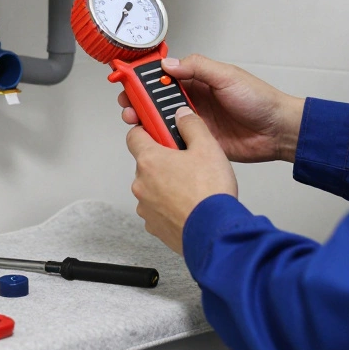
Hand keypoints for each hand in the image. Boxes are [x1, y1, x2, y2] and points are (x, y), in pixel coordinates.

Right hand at [118, 54, 304, 162]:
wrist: (277, 131)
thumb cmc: (259, 100)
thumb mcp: (227, 76)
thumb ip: (198, 68)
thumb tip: (170, 64)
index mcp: (199, 81)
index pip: (165, 76)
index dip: (146, 78)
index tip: (130, 80)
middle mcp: (194, 101)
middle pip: (158, 100)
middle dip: (140, 101)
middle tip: (128, 105)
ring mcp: (195, 123)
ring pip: (162, 121)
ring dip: (147, 121)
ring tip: (135, 121)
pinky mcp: (199, 143)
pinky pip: (175, 141)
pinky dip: (162, 141)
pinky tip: (153, 140)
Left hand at [128, 107, 237, 254]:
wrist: (214, 234)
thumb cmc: (209, 194)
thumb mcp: (208, 147)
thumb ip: (192, 125)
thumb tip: (183, 115)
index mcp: (150, 160)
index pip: (134, 135)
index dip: (147, 130)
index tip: (159, 129)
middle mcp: (141, 184)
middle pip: (147, 163)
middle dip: (164, 160)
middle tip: (188, 161)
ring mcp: (146, 207)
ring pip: (153, 188)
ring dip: (167, 185)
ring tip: (193, 187)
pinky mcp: (154, 226)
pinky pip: (158, 209)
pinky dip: (170, 206)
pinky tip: (190, 205)